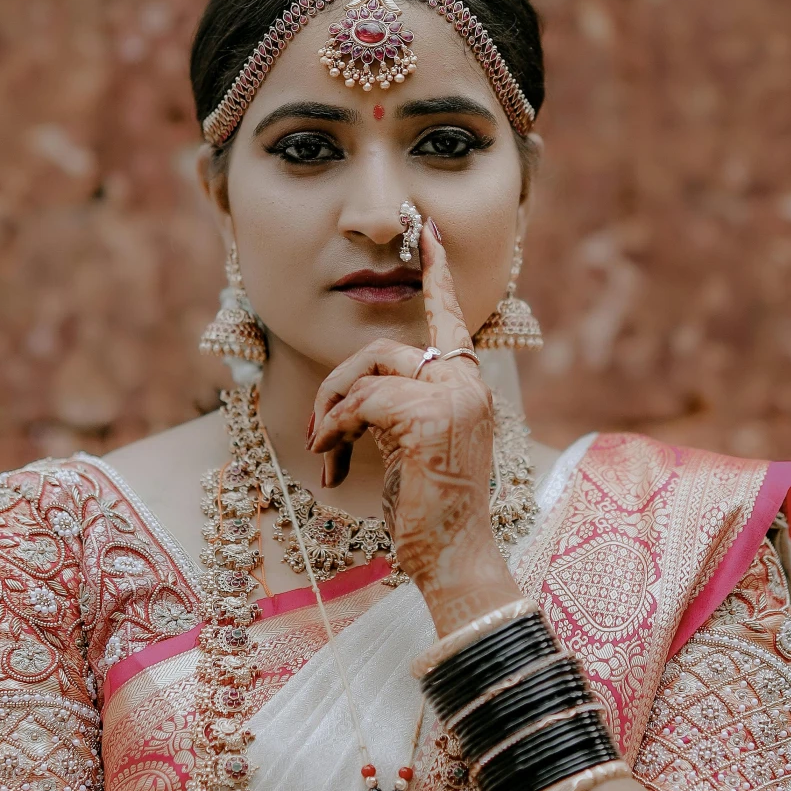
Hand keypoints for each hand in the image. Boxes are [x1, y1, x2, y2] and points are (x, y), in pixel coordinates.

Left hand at [310, 222, 514, 629]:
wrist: (453, 558)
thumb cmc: (430, 513)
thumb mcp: (416, 446)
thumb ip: (400, 405)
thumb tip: (355, 392)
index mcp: (467, 386)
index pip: (450, 318)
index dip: (436, 275)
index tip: (426, 232)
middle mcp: (466, 384)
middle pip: (383, 351)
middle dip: (338, 386)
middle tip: (323, 434)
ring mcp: (451, 399)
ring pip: (367, 372)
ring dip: (333, 413)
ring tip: (328, 454)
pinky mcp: (426, 418)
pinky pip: (360, 403)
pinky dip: (335, 432)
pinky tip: (333, 465)